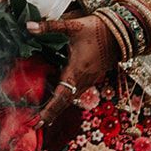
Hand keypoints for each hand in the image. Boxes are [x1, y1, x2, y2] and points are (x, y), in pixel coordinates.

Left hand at [28, 12, 117, 126]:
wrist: (122, 32)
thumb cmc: (97, 29)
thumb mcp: (72, 26)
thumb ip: (50, 27)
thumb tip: (28, 26)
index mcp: (77, 71)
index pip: (61, 96)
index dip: (50, 110)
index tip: (40, 122)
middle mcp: (83, 80)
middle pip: (65, 102)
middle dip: (51, 114)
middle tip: (37, 124)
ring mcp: (89, 80)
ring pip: (71, 98)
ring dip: (58, 106)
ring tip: (44, 115)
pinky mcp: (91, 77)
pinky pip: (77, 92)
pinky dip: (66, 97)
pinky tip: (58, 95)